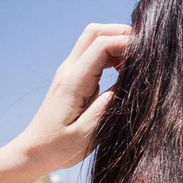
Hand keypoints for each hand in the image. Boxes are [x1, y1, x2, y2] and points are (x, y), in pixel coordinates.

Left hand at [13, 24, 129, 169]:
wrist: (34, 151)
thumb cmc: (60, 147)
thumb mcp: (88, 132)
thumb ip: (108, 105)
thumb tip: (128, 82)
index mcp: (74, 80)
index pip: (102, 44)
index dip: (127, 43)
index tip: (147, 57)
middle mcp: (69, 70)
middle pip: (96, 32)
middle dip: (122, 34)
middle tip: (143, 53)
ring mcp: (69, 71)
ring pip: (94, 39)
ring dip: (116, 42)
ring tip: (135, 63)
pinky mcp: (72, 77)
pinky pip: (93, 53)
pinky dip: (111, 53)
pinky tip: (122, 71)